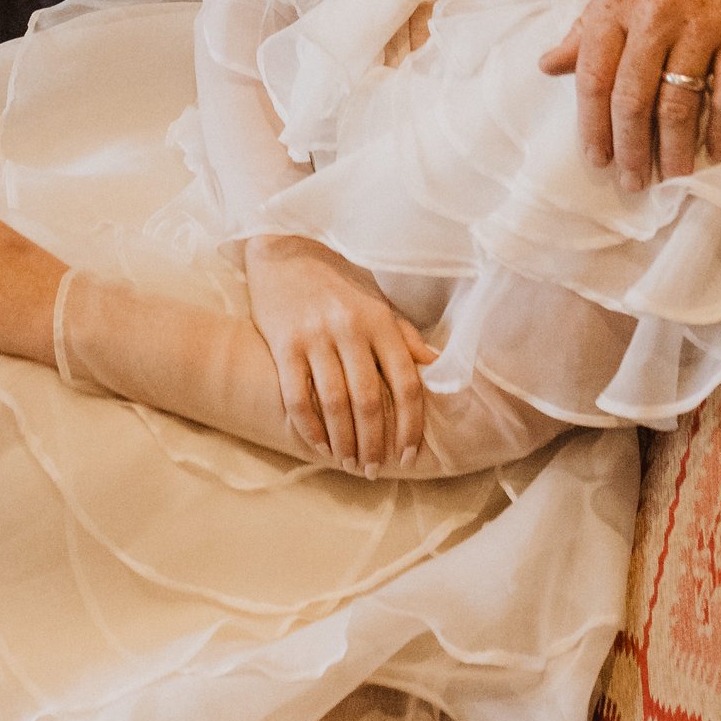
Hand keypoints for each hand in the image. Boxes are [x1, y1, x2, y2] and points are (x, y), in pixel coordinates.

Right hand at [243, 233, 438, 474]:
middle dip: (374, 444)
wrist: (285, 249)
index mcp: (380, 322)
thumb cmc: (337, 284)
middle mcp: (350, 329)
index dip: (410, 426)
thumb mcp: (377, 304)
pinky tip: (319, 445)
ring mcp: (316, 335)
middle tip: (373, 470)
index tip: (409, 455)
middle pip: (370, 401)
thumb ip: (405, 337)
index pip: (406, 384)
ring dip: (344, 442)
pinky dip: (310, 428)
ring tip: (348, 462)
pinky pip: (297, 396)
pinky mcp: (284, 342)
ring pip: (335, 403)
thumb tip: (437, 368)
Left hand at [539, 0, 720, 189]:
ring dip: (674, 149)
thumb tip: (548, 64)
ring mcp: (702, 22)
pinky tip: (718, 150)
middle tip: (630, 183)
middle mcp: (655, 13)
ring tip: (671, 176)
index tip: (594, 159)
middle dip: (629, 148)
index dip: (591, 124)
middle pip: (632, 97)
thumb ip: (587, 23)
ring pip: (680, 102)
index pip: (593, 74)